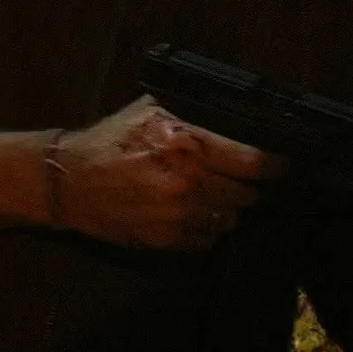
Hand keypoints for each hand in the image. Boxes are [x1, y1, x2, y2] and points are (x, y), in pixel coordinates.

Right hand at [47, 96, 285, 250]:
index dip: (274, 164)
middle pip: (248, 193)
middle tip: (242, 176)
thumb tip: (236, 114)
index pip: (254, 161)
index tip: (282, 164)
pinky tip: (194, 211)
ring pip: (231, 218)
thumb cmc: (111, 140)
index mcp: (189, 144)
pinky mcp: (169, 239)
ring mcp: (180, 215)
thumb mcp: (151, 111)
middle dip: (249, 185)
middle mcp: (190, 181)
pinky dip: (209, 226)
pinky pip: (209, 238)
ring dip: (228, 206)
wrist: (70, 181)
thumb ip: (193, 114)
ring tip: (215, 193)